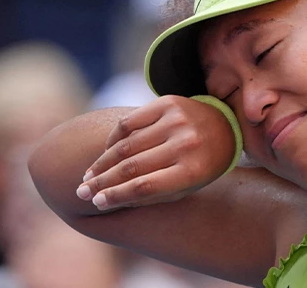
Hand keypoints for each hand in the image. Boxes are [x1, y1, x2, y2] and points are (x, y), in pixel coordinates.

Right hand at [76, 95, 235, 210]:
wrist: (225, 127)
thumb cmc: (201, 166)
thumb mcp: (185, 187)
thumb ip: (150, 195)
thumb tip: (104, 200)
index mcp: (193, 170)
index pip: (145, 186)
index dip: (116, 195)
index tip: (96, 203)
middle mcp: (186, 144)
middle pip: (132, 166)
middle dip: (102, 182)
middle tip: (81, 192)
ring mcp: (177, 121)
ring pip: (126, 145)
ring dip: (102, 162)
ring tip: (88, 176)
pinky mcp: (168, 103)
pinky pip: (129, 122)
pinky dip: (113, 138)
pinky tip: (106, 151)